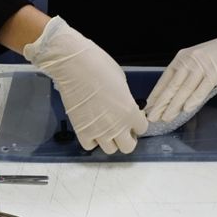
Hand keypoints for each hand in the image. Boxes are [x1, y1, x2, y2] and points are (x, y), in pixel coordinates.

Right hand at [23, 16, 147, 153]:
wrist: (75, 66)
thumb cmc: (100, 66)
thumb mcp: (122, 82)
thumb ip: (126, 100)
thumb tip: (123, 106)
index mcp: (130, 112)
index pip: (142, 128)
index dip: (137, 123)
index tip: (133, 118)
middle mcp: (117, 126)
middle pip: (128, 147)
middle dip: (127, 138)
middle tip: (122, 128)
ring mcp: (99, 131)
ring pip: (110, 150)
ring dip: (110, 141)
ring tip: (105, 129)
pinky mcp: (81, 131)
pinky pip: (90, 146)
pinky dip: (92, 140)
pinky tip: (91, 129)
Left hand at [144, 29, 216, 126]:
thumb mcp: (197, 61)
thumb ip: (185, 74)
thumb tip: (172, 95)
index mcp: (182, 58)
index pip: (165, 79)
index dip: (156, 95)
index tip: (148, 108)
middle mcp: (189, 60)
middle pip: (172, 85)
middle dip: (161, 103)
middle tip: (152, 117)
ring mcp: (202, 65)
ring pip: (185, 88)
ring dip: (174, 105)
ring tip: (166, 117)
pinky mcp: (215, 71)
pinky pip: (202, 87)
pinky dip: (194, 99)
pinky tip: (187, 109)